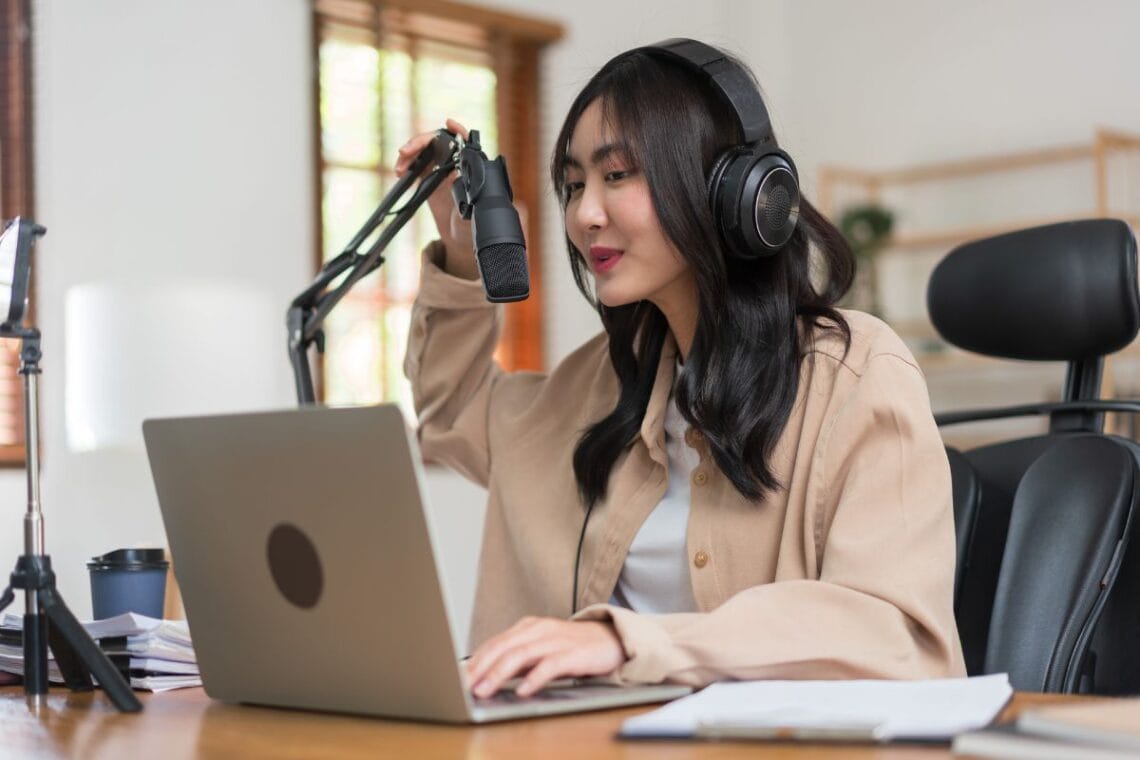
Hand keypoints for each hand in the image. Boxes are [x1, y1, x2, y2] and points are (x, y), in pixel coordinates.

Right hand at [394, 118, 476, 278]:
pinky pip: (416, 164)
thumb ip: (466, 200)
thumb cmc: (470, 225)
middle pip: (438, 142)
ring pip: (424, 151)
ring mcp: (440, 170)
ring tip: (400, 167)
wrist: (459, 238)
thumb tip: (458, 183)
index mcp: (468, 168)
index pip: (466, 143)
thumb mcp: (471, 214)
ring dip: (410, 154)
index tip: (449, 123)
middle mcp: (454, 165)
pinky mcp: (428, 178)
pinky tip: (400, 172)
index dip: (458, 131)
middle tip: (405, 151)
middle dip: (421, 141)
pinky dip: (406, 165)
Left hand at [465, 617, 627, 698]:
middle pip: (504, 648)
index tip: (460, 679)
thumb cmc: (572, 648)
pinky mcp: (573, 654)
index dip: (475, 661)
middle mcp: (539, 630)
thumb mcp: (540, 650)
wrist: (612, 641)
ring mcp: (556, 640)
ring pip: (521, 655)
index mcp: (528, 627)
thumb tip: (487, 677)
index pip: (495, 643)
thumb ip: (517, 660)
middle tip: (466, 687)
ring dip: (500, 674)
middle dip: (481, 669)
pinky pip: (550, 665)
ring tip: (486, 690)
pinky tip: (523, 690)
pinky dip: (534, 678)